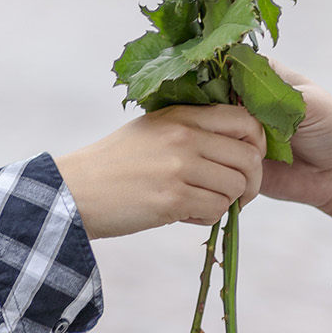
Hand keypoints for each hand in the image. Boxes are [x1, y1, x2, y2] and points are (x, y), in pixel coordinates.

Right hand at [54, 104, 265, 239]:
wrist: (74, 191)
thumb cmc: (114, 163)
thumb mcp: (153, 130)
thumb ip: (191, 129)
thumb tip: (238, 145)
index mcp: (183, 115)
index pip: (245, 121)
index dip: (256, 144)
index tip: (248, 161)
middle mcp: (185, 137)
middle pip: (249, 159)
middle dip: (251, 182)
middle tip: (239, 194)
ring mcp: (180, 167)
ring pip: (236, 188)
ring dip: (227, 202)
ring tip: (201, 202)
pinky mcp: (172, 198)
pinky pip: (216, 210)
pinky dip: (207, 217)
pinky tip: (185, 213)